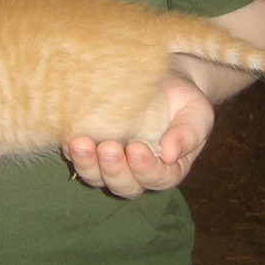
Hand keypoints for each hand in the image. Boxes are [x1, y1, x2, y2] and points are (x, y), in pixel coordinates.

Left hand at [62, 74, 214, 197]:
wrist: (161, 78)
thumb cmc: (183, 99)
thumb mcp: (197, 112)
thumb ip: (189, 134)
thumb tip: (170, 154)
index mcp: (168, 169)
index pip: (157, 179)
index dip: (146, 169)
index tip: (137, 149)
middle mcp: (137, 172)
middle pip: (124, 185)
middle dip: (113, 170)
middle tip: (108, 148)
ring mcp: (111, 163)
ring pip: (96, 177)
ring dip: (86, 163)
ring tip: (80, 143)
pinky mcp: (91, 147)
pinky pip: (77, 158)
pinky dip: (70, 150)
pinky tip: (68, 136)